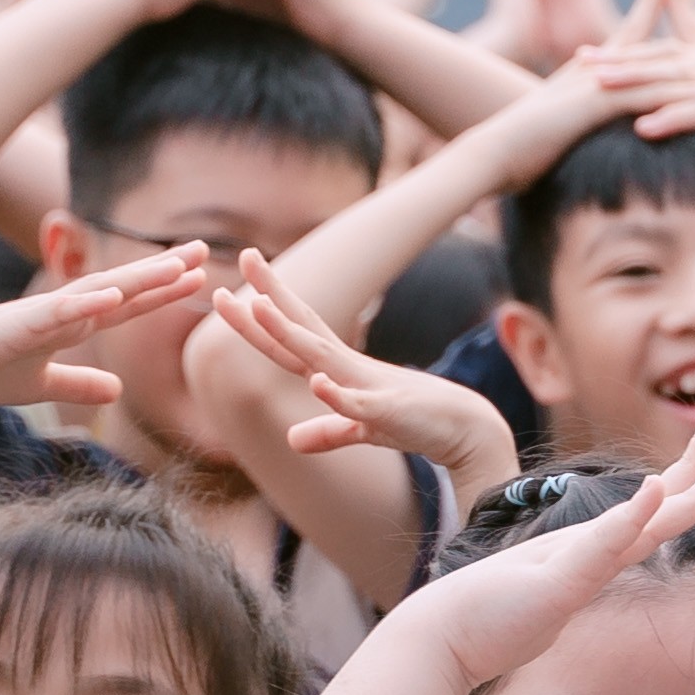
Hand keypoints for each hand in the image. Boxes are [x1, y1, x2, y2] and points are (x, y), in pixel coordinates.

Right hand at [0, 248, 214, 413]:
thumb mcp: (43, 385)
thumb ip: (80, 384)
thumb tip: (119, 391)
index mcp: (73, 324)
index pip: (128, 304)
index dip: (164, 291)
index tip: (201, 276)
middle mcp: (65, 311)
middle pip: (124, 287)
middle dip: (165, 270)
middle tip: (207, 250)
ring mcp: (45, 315)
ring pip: (100, 292)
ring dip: (138, 279)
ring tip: (176, 268)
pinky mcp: (22, 325)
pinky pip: (61, 313)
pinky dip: (89, 303)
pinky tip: (117, 296)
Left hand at [204, 267, 488, 463]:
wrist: (466, 430)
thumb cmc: (416, 423)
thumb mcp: (364, 429)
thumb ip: (328, 431)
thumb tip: (292, 440)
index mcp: (338, 371)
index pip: (291, 338)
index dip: (259, 317)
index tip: (228, 293)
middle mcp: (348, 369)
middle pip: (301, 329)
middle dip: (270, 296)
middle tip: (244, 255)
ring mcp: (368, 388)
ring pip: (321, 356)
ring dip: (289, 333)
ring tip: (260, 306)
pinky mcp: (389, 414)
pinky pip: (359, 406)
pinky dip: (338, 396)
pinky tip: (318, 384)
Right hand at [398, 425, 694, 685]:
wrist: (442, 637)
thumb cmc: (489, 622)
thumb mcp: (546, 603)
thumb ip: (567, 587)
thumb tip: (577, 589)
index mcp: (594, 557)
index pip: (655, 522)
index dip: (690, 491)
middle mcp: (590, 551)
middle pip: (659, 508)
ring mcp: (575, 562)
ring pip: (644, 519)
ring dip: (685, 482)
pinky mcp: (558, 581)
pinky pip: (602, 545)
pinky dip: (632, 516)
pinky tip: (655, 491)